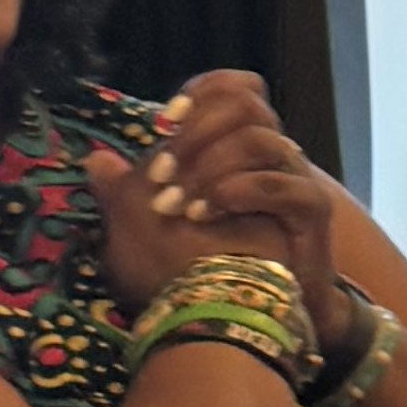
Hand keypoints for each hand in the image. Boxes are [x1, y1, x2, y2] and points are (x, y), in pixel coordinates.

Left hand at [82, 71, 351, 348]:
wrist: (250, 317)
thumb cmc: (202, 269)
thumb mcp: (148, 227)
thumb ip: (124, 192)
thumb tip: (96, 160)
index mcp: (239, 149)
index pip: (239, 89)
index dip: (204, 92)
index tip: (164, 121)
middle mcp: (271, 157)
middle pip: (249, 105)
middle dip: (197, 132)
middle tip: (161, 172)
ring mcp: (294, 181)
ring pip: (262, 140)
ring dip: (209, 168)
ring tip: (176, 205)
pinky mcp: (311, 212)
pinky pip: (283, 186)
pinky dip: (238, 192)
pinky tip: (204, 214)